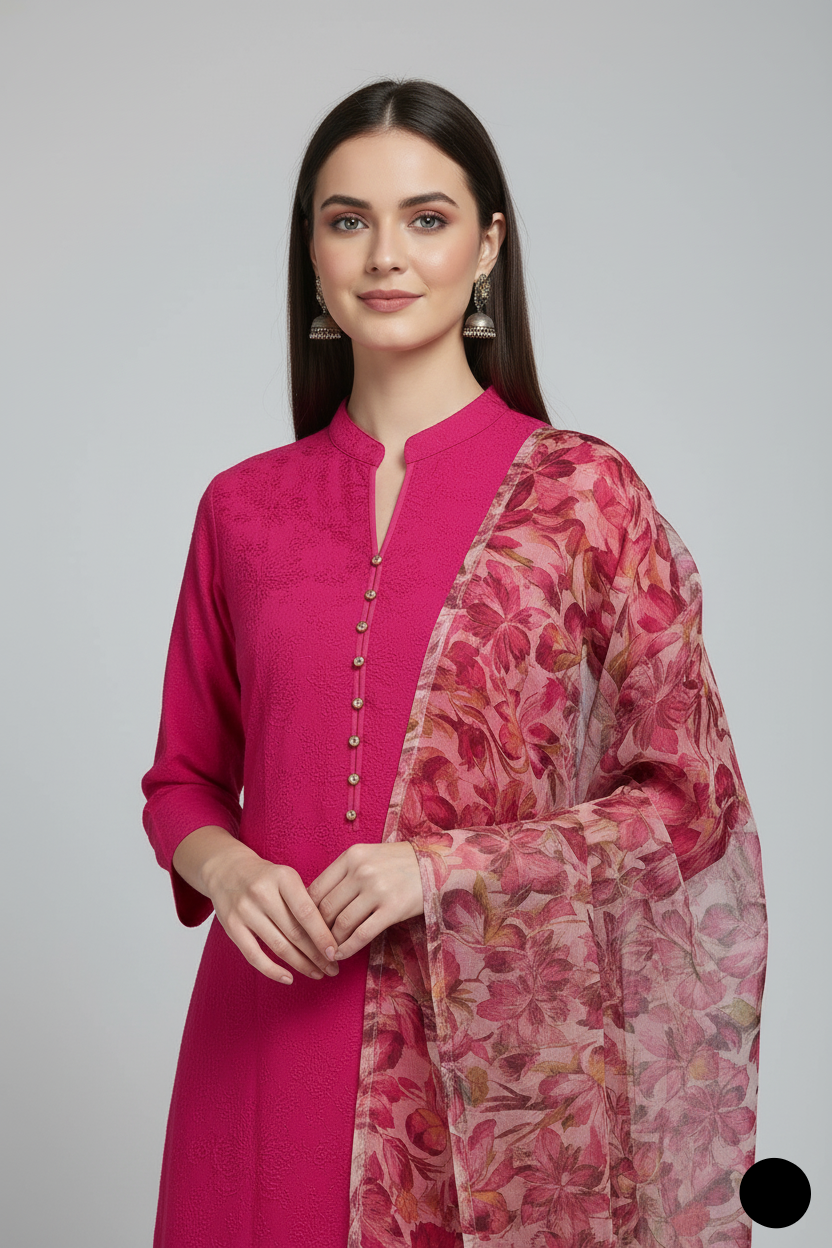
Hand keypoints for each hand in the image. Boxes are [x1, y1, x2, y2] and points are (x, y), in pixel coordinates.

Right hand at [203, 842, 342, 984]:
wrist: (227, 869)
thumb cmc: (267, 878)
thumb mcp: (287, 878)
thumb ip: (306, 901)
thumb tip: (331, 936)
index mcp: (283, 877)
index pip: (307, 912)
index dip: (323, 936)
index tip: (336, 953)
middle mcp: (262, 893)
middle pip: (295, 932)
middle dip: (317, 955)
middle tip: (333, 969)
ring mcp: (245, 910)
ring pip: (278, 946)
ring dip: (301, 965)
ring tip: (317, 974)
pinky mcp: (231, 926)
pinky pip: (254, 955)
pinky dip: (273, 971)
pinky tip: (289, 978)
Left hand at [306, 841, 423, 960]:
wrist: (437, 863)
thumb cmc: (397, 862)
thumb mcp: (367, 856)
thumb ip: (343, 873)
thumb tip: (315, 901)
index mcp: (351, 856)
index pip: (316, 888)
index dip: (306, 912)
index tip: (305, 926)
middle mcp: (361, 871)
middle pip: (326, 908)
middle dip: (316, 931)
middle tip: (313, 944)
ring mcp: (377, 890)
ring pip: (341, 923)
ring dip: (331, 942)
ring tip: (328, 952)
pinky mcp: (392, 909)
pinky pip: (362, 934)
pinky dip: (347, 948)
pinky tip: (342, 955)